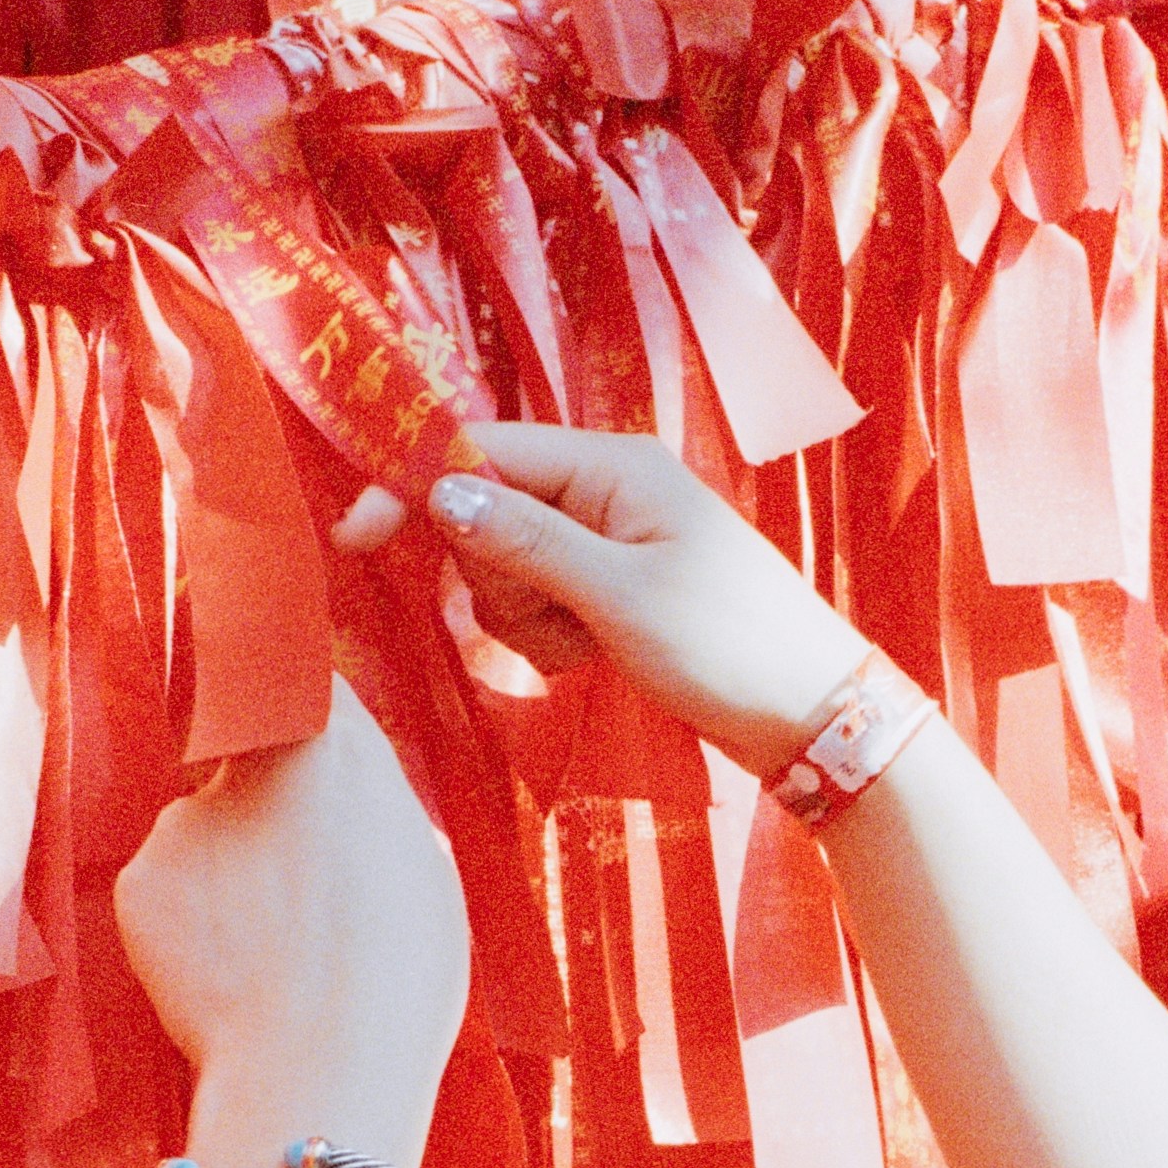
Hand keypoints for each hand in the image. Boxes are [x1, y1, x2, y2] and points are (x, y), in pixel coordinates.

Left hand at [116, 680, 467, 1158]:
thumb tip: (347, 796)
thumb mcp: (424, 871)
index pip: (305, 683)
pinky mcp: (139, 880)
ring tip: (273, 955)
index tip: (302, 733)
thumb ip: (374, 808)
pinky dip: (191, 928)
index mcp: (337, 746)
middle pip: (251, 760)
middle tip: (304, 890)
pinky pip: (168, 892)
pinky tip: (231, 976)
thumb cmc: (395, 984)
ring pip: (206, 833)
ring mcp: (185, 819)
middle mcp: (252, 761)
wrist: (319, 1073)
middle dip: (269, 807)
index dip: (304, 712)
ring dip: (231, 877)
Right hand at [331, 422, 874, 771]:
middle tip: (561, 623)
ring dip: (528, 620)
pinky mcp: (613, 589)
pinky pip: (542, 604)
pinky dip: (553, 639)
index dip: (415, 489)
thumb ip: (527, 542)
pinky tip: (599, 660)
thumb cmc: (728, 647)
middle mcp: (609, 488)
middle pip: (489, 514)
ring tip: (591, 649)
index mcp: (614, 465)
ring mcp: (611, 540)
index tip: (357, 540)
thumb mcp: (619, 596)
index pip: (485, 452)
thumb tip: (442, 491)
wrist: (810, 715)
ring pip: (509, 570)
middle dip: (498, 579)